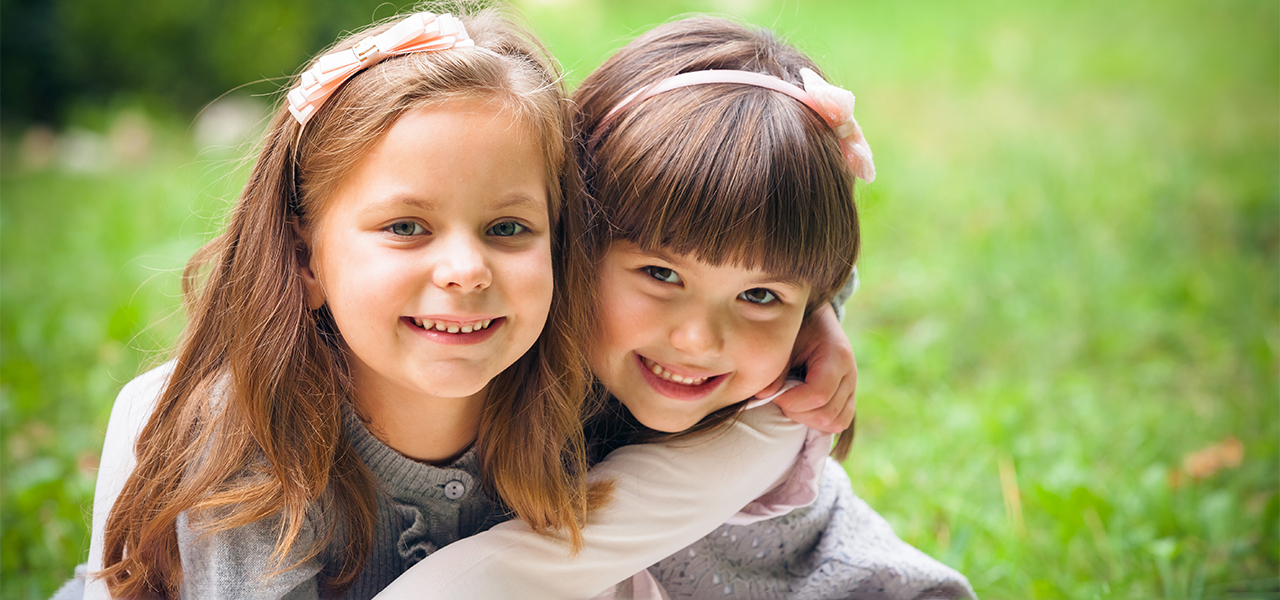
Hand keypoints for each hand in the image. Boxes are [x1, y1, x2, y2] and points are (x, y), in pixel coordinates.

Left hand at [755, 303, 856, 433]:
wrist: (816, 320)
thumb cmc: (799, 328)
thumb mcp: (786, 341)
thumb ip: (776, 368)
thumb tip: (763, 395)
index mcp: (837, 356)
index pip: (818, 395)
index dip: (791, 401)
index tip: (773, 393)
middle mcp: (850, 375)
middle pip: (825, 414)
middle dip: (796, 411)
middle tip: (780, 396)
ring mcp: (852, 388)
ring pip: (834, 423)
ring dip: (807, 419)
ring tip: (791, 401)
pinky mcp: (849, 397)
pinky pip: (840, 422)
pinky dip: (819, 422)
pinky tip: (802, 408)